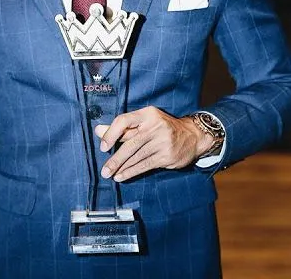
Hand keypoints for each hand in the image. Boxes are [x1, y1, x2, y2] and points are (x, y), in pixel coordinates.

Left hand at [94, 106, 214, 181]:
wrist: (192, 136)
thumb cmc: (162, 127)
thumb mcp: (145, 121)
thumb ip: (123, 127)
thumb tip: (99, 131)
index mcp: (147, 114)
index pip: (124, 121)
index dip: (111, 133)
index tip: (103, 147)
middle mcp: (155, 126)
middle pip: (130, 143)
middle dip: (115, 159)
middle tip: (104, 170)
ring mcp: (162, 142)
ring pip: (137, 157)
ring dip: (122, 167)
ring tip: (110, 174)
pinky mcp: (167, 156)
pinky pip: (145, 165)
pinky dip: (132, 172)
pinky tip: (122, 176)